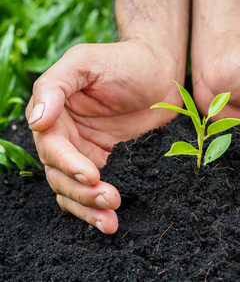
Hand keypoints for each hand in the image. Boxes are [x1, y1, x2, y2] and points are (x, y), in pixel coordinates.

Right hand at [26, 41, 183, 233]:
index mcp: (55, 113)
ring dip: (88, 207)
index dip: (68, 163)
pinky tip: (110, 220)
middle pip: (60, 175)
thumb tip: (37, 121)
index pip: (52, 147)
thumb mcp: (85, 62)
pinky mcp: (108, 159)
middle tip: (109, 199)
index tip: (91, 174)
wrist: (160, 71)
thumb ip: (56, 85)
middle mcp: (66, 135)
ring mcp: (86, 150)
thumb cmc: (124, 61)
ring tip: (110, 220)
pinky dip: (98, 206)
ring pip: (73, 189)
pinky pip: (94, 187)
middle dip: (81, 191)